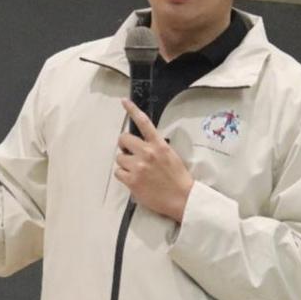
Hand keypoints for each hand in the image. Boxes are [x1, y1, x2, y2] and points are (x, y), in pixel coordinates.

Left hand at [114, 98, 193, 221]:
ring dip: (124, 163)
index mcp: (159, 145)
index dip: (132, 110)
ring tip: (136, 171)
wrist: (182, 198)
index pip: (144, 123)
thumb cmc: (178, 179)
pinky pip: (118, 172)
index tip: (124, 101)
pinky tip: (133, 179)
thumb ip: (156, 147)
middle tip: (129, 152)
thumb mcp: (170, 156)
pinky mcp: (132, 180)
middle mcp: (147, 153)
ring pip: (119, 157)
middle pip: (123, 139)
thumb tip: (142, 144)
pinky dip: (123, 176)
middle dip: (124, 145)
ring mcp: (138, 166)